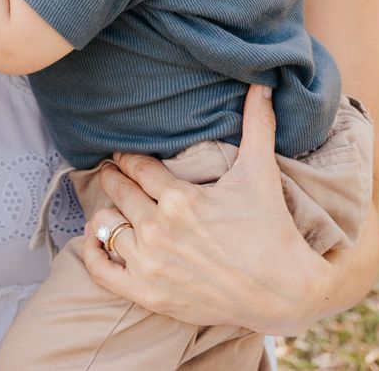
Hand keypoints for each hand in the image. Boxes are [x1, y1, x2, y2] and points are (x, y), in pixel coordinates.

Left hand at [80, 84, 340, 334]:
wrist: (284, 293)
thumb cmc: (272, 230)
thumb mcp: (261, 173)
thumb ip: (258, 125)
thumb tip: (263, 84)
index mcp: (180, 200)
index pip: (137, 167)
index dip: (128, 157)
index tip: (122, 154)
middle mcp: (159, 231)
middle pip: (119, 192)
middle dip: (114, 178)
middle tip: (111, 171)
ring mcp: (150, 265)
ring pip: (106, 227)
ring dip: (107, 213)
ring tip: (112, 206)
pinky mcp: (149, 294)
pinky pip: (102, 271)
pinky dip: (93, 253)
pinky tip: (95, 239)